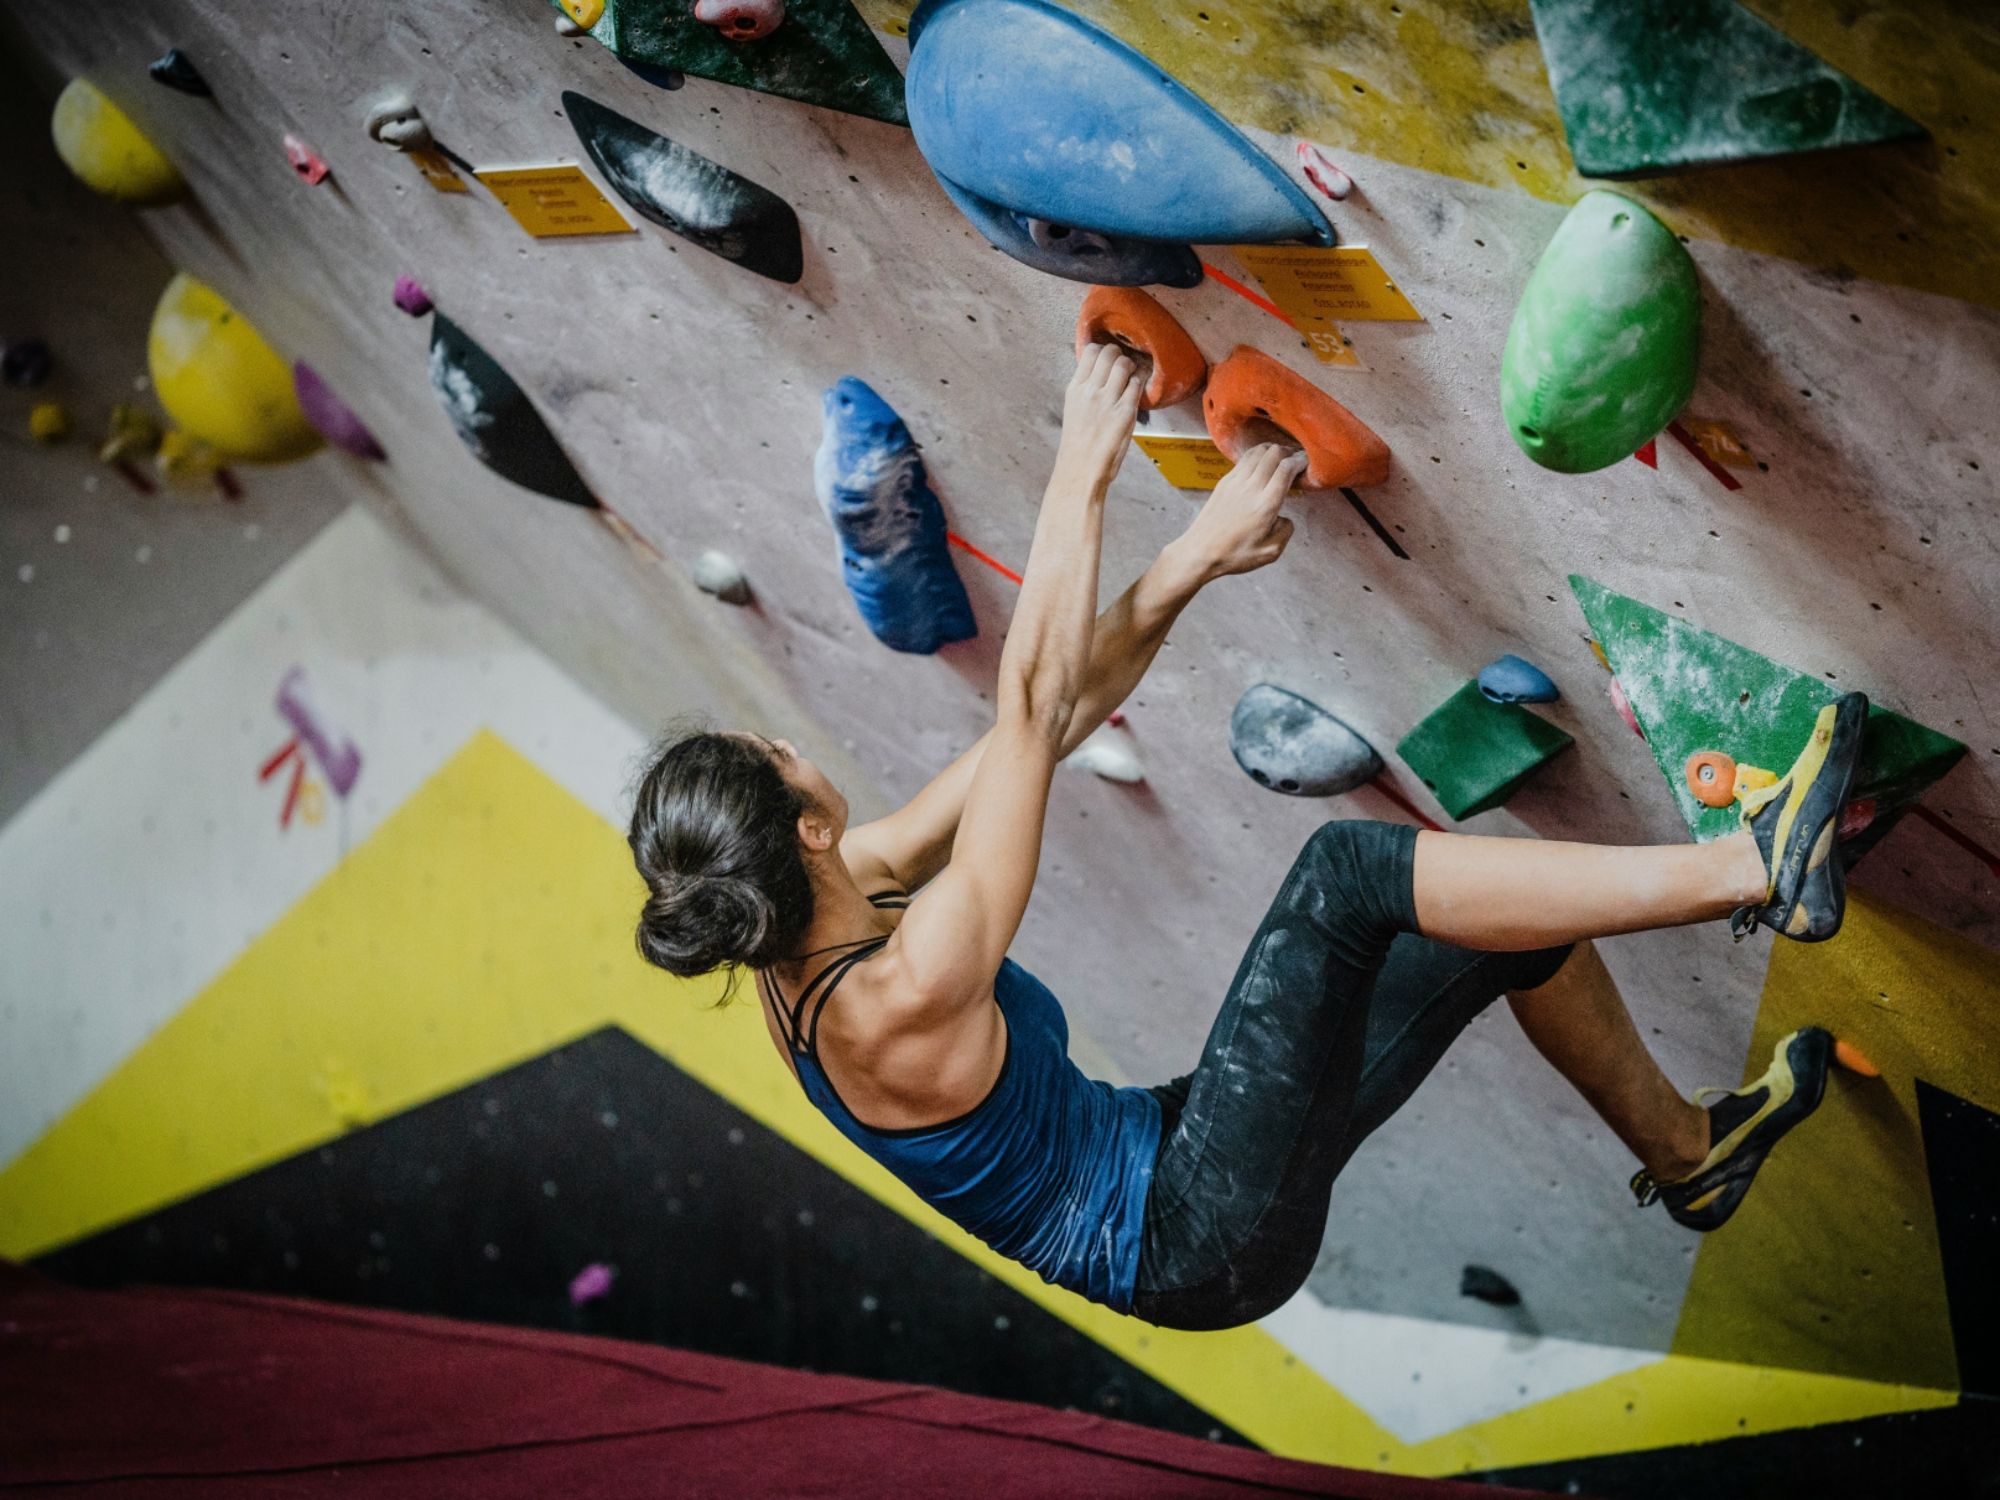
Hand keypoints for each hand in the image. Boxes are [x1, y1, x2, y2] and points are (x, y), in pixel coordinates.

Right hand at [1054, 341, 1142, 487]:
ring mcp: (1108, 400)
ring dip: (1132, 366)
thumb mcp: (1074, 410)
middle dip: (1120, 355)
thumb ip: (1086, 390)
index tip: (1108, 358)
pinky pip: (1137, 384)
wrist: (1080, 470)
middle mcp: (1090, 390)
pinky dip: (1140, 382)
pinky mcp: (1125, 412)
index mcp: (1075, 389)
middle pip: (1109, 353)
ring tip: (1133, 376)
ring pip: (1124, 364)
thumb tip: (1101, 375)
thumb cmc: (1077, 445)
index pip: (1090, 352)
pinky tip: (1139, 389)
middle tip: (1124, 365)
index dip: (1103, 350)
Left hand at [1174, 443, 1302, 579]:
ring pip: (1258, 451)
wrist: (1200, 552)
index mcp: (1266, 505)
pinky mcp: (1224, 482)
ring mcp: (1235, 482)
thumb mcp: (1271, 552)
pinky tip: (1261, 464)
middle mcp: (1251, 488)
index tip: (1305, 464)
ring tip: (1280, 458)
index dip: (1299, 461)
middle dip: (1289, 452)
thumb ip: (1286, 530)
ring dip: (1272, 450)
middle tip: (1295, 460)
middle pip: (1274, 453)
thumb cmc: (1235, 555)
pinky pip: (1244, 459)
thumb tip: (1283, 517)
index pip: (1286, 468)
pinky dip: (1257, 455)